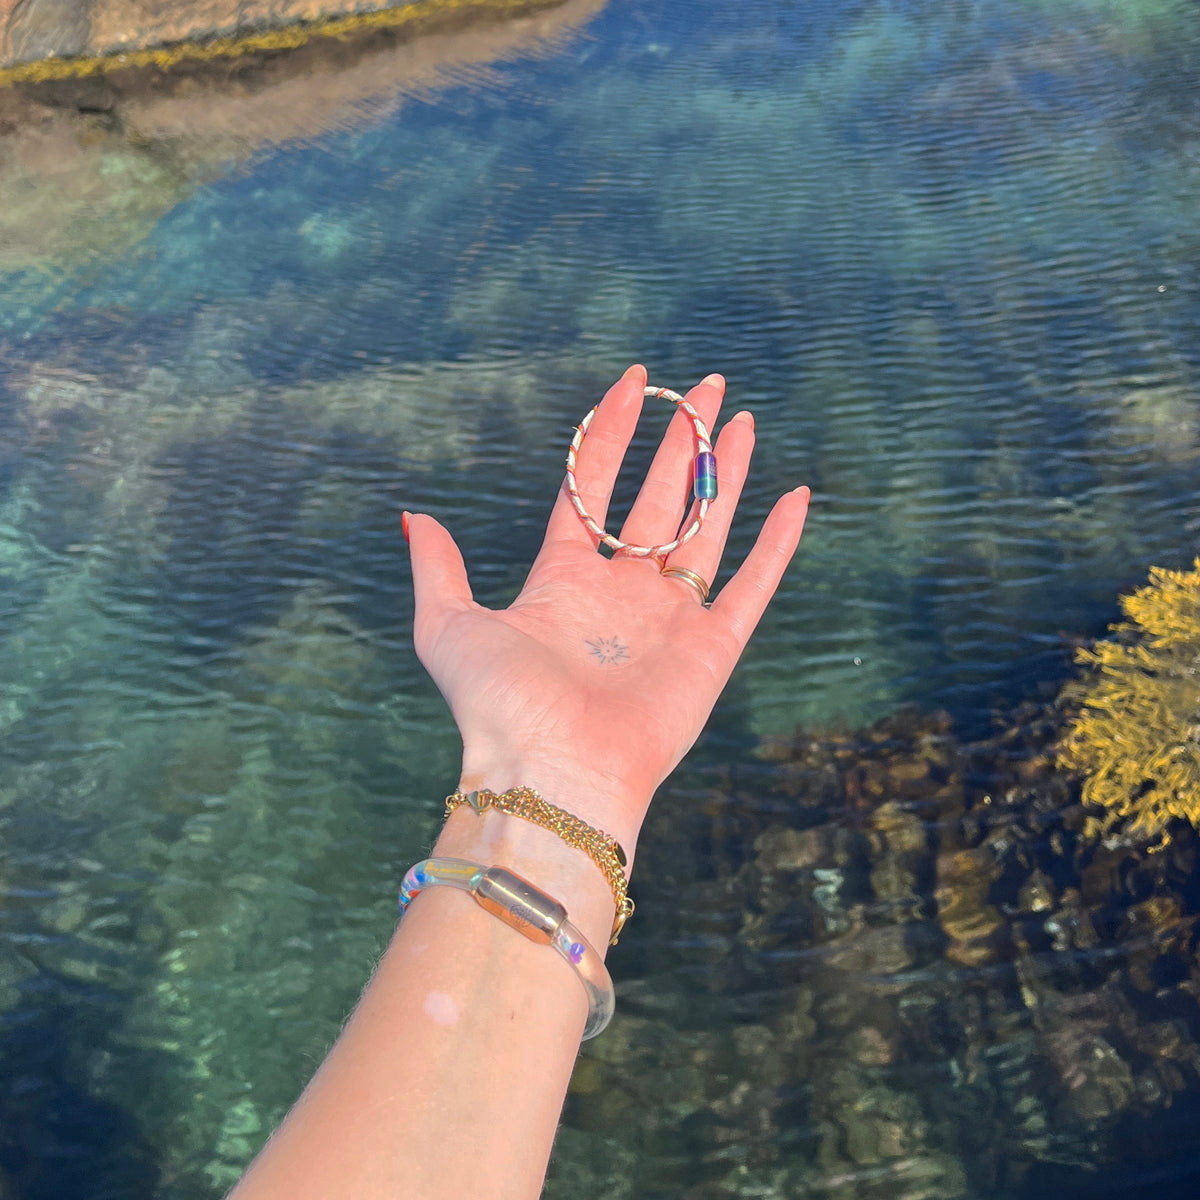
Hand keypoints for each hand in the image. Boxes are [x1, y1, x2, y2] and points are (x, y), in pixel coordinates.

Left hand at [405, 364, 808, 855]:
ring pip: (707, 527)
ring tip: (739, 419)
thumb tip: (415, 515)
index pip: (592, 486)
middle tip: (704, 386)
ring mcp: (669, 618)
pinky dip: (777, 544)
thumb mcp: (448, 625)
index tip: (632, 381)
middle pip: (658, 497)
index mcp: (564, 577)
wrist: (552, 772)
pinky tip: (796, 497)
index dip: (611, 431)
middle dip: (681, 439)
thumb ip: (439, 567)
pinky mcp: (711, 649)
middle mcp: (620, 591)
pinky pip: (752, 585)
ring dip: (725, 473)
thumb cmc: (498, 704)